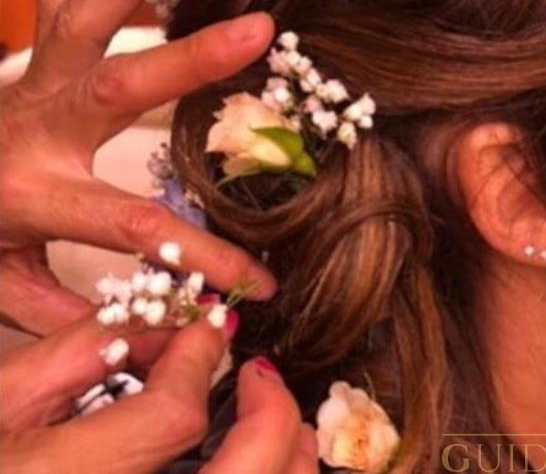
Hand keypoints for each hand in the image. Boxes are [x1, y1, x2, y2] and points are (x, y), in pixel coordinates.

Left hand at [0, 0, 276, 335]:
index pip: (138, 229)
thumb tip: (160, 331)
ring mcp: (34, 83)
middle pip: (121, 86)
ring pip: (85, 18)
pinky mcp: (33, 62)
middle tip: (259, 31)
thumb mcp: (8, 292)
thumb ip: (79, 314)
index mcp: (34, 194)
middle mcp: (37, 126)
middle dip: (193, 59)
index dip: (206, 255)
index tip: (263, 279)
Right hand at [0, 314, 318, 473]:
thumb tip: (166, 321)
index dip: (200, 360)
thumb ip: (83, 350)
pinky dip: (266, 473)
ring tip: (262, 412)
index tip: (211, 327)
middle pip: (251, 473)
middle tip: (258, 375)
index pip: (176, 416)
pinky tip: (249, 455)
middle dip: (274, 413)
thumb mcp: (2, 396)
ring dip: (284, 449)